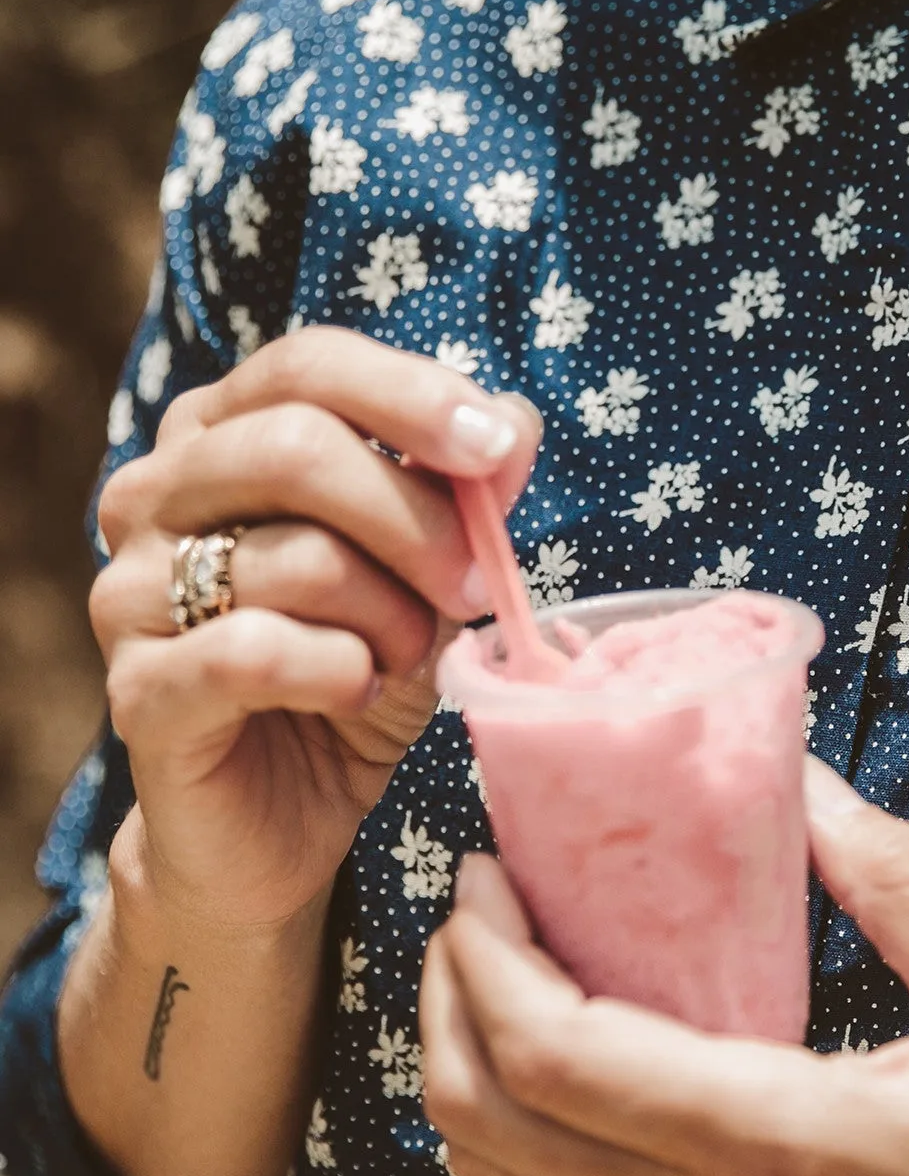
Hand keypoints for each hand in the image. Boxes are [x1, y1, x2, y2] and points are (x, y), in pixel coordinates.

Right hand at [90, 327, 540, 931]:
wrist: (286, 811)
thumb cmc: (356, 665)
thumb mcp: (429, 569)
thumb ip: (464, 492)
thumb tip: (512, 426)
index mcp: (221, 435)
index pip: (308, 364)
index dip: (411, 393)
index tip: (499, 446)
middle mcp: (155, 494)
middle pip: (298, 447)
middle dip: (419, 520)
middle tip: (478, 586)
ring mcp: (129, 588)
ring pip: (294, 557)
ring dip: (392, 615)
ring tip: (406, 656)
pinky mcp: (138, 687)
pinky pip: (257, 652)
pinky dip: (338, 671)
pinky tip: (356, 691)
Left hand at [421, 761, 908, 1175]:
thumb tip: (806, 786)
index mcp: (773, 1136)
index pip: (559, 1057)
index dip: (490, 958)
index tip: (489, 871)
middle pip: (486, 1113)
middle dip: (446, 992)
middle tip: (479, 896)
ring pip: (498, 1168)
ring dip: (464, 1052)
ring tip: (500, 955)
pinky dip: (509, 1109)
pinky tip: (561, 1037)